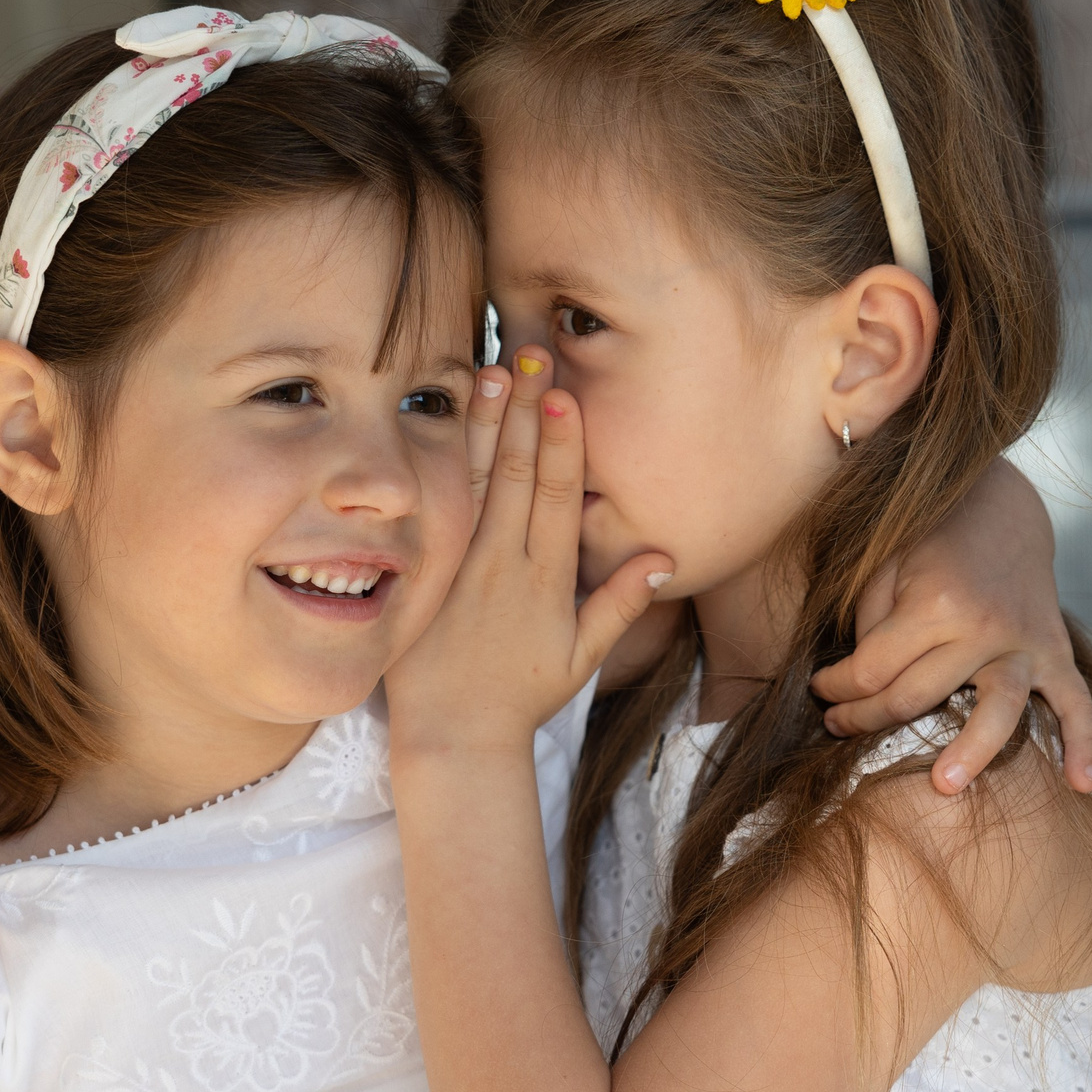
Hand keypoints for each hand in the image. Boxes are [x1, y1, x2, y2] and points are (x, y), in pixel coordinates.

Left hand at [386, 348, 671, 749]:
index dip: (565, 446)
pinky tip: (450, 422)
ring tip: (494, 371)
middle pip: (520, 474)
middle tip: (534, 356)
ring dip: (489, 424)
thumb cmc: (521, 695)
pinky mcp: (428, 572)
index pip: (559, 498)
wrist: (454, 735)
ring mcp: (462, 565)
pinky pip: (440, 508)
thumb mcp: (582, 657)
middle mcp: (504, 564)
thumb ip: (620, 603)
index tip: (567, 399)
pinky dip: (446, 463)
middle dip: (529, 412)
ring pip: (478, 481)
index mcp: (546, 579)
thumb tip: (664, 557)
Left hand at [809, 458, 1091, 795]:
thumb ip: (872, 629)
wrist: (1000, 506)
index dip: (835, 688)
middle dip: (866, 718)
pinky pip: (1076, 703)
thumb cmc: (929, 540)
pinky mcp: (1056, 650)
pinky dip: (1084, 743)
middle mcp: (983, 627)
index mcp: (934, 603)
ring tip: (945, 785)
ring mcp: (1024, 642)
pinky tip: (1081, 785)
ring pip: (999, 710)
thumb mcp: (884, 568)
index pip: (872, 670)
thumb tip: (863, 688)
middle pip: (918, 697)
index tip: (820, 690)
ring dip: (971, 751)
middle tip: (837, 727)